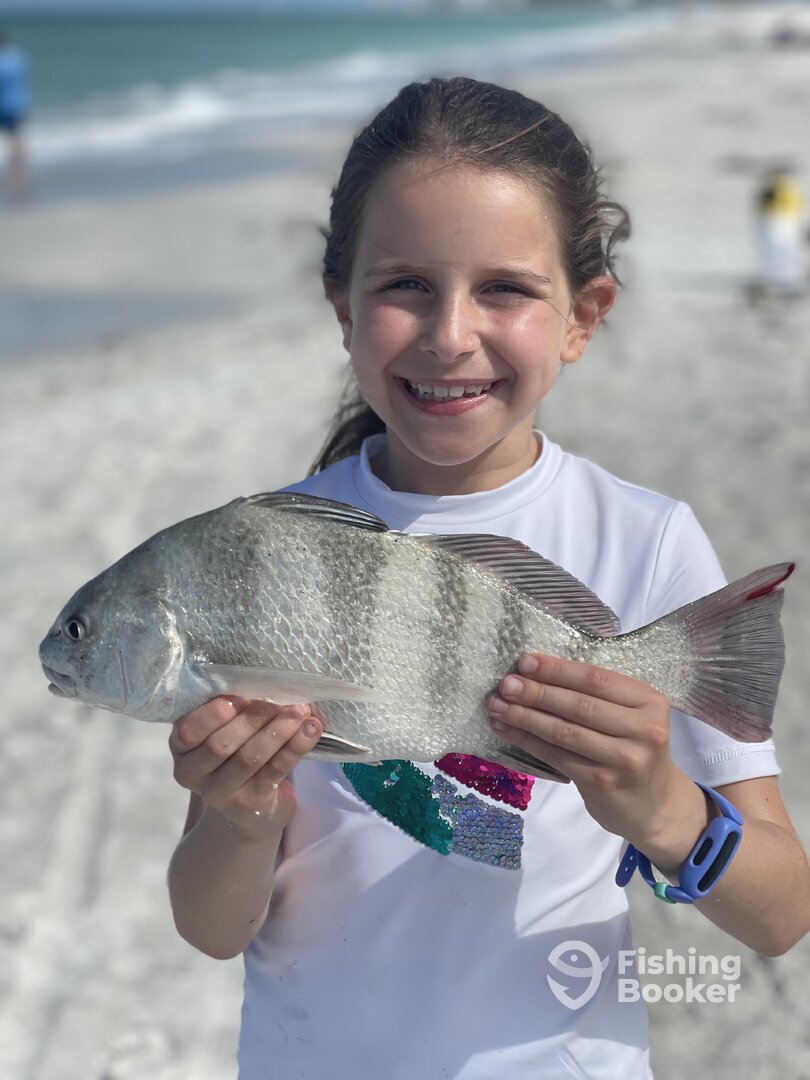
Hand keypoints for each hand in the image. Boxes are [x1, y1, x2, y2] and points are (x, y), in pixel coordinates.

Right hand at [169, 697, 322, 835]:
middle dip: (253, 718)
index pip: (188, 731)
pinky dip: (296, 746)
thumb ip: (233, 707)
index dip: (213, 713)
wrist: (248, 806)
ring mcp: (220, 793)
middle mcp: (192, 773)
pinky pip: (275, 770)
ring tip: (301, 710)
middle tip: (281, 698)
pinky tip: (311, 729)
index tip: (242, 695)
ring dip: (278, 730)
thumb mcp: (223, 728)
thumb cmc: (235, 749)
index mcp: (181, 747)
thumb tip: (265, 682)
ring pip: (250, 757)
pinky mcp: (250, 804)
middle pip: (221, 745)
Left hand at [486, 654, 707, 862]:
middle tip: (505, 684)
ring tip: (497, 705)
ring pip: (564, 731)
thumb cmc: (634, 750)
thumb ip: (597, 697)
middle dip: (536, 692)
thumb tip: (535, 673)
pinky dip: (527, 741)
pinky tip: (506, 729)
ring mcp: (624, 759)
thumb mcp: (631, 717)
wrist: (655, 806)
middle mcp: (643, 729)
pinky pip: (556, 756)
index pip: (596, 679)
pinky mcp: (602, 783)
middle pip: (578, 705)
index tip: (525, 661)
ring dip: (525, 716)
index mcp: (649, 702)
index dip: (557, 670)